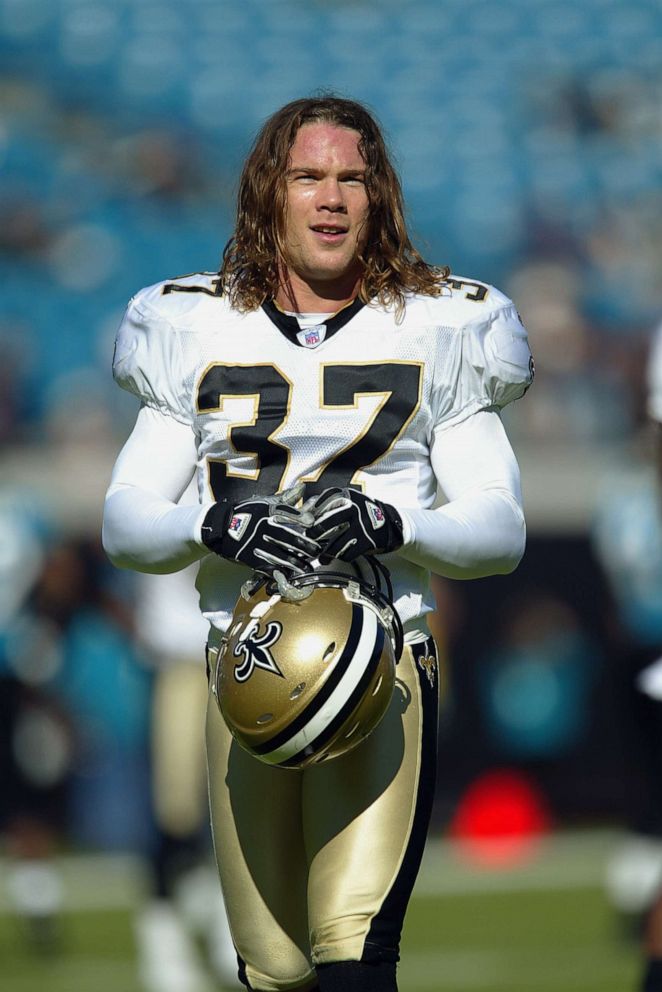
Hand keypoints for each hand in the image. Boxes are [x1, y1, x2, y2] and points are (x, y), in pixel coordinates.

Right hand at [201, 483, 319, 573]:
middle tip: (316, 551)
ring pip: (279, 554)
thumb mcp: (264, 502)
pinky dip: (278, 571)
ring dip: (295, 562)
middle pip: (286, 536)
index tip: (311, 522)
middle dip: (303, 545)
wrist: (221, 526)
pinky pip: (266, 565)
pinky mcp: (251, 557)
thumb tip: (302, 488)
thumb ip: (285, 498)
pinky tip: (289, 575)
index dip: (300, 517)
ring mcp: (257, 543)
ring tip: (307, 567)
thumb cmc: (247, 513)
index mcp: (267, 512)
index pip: (286, 513)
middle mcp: (263, 527)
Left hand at [308, 487, 403, 562]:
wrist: (391, 522)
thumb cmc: (363, 513)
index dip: (310, 512)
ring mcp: (361, 525)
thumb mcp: (349, 500)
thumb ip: (329, 503)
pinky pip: (348, 553)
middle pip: (328, 521)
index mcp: (348, 496)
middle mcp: (354, 508)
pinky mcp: (368, 541)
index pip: (324, 501)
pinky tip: (339, 556)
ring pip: (337, 543)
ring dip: (326, 553)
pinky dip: (341, 557)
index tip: (303, 522)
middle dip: (314, 532)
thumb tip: (304, 512)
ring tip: (321, 557)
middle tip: (309, 538)